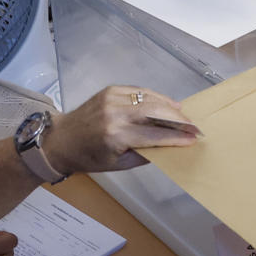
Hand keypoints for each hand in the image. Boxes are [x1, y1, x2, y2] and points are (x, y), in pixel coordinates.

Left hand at [48, 86, 200, 174]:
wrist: (61, 140)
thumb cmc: (88, 158)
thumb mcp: (118, 165)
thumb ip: (145, 154)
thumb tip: (170, 146)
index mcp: (115, 136)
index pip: (154, 134)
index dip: (176, 137)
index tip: (193, 139)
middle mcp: (114, 114)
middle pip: (155, 111)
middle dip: (178, 119)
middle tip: (194, 125)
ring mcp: (112, 98)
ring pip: (149, 98)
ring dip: (169, 106)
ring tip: (184, 115)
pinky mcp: (110, 90)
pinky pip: (139, 91)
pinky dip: (155, 97)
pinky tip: (167, 104)